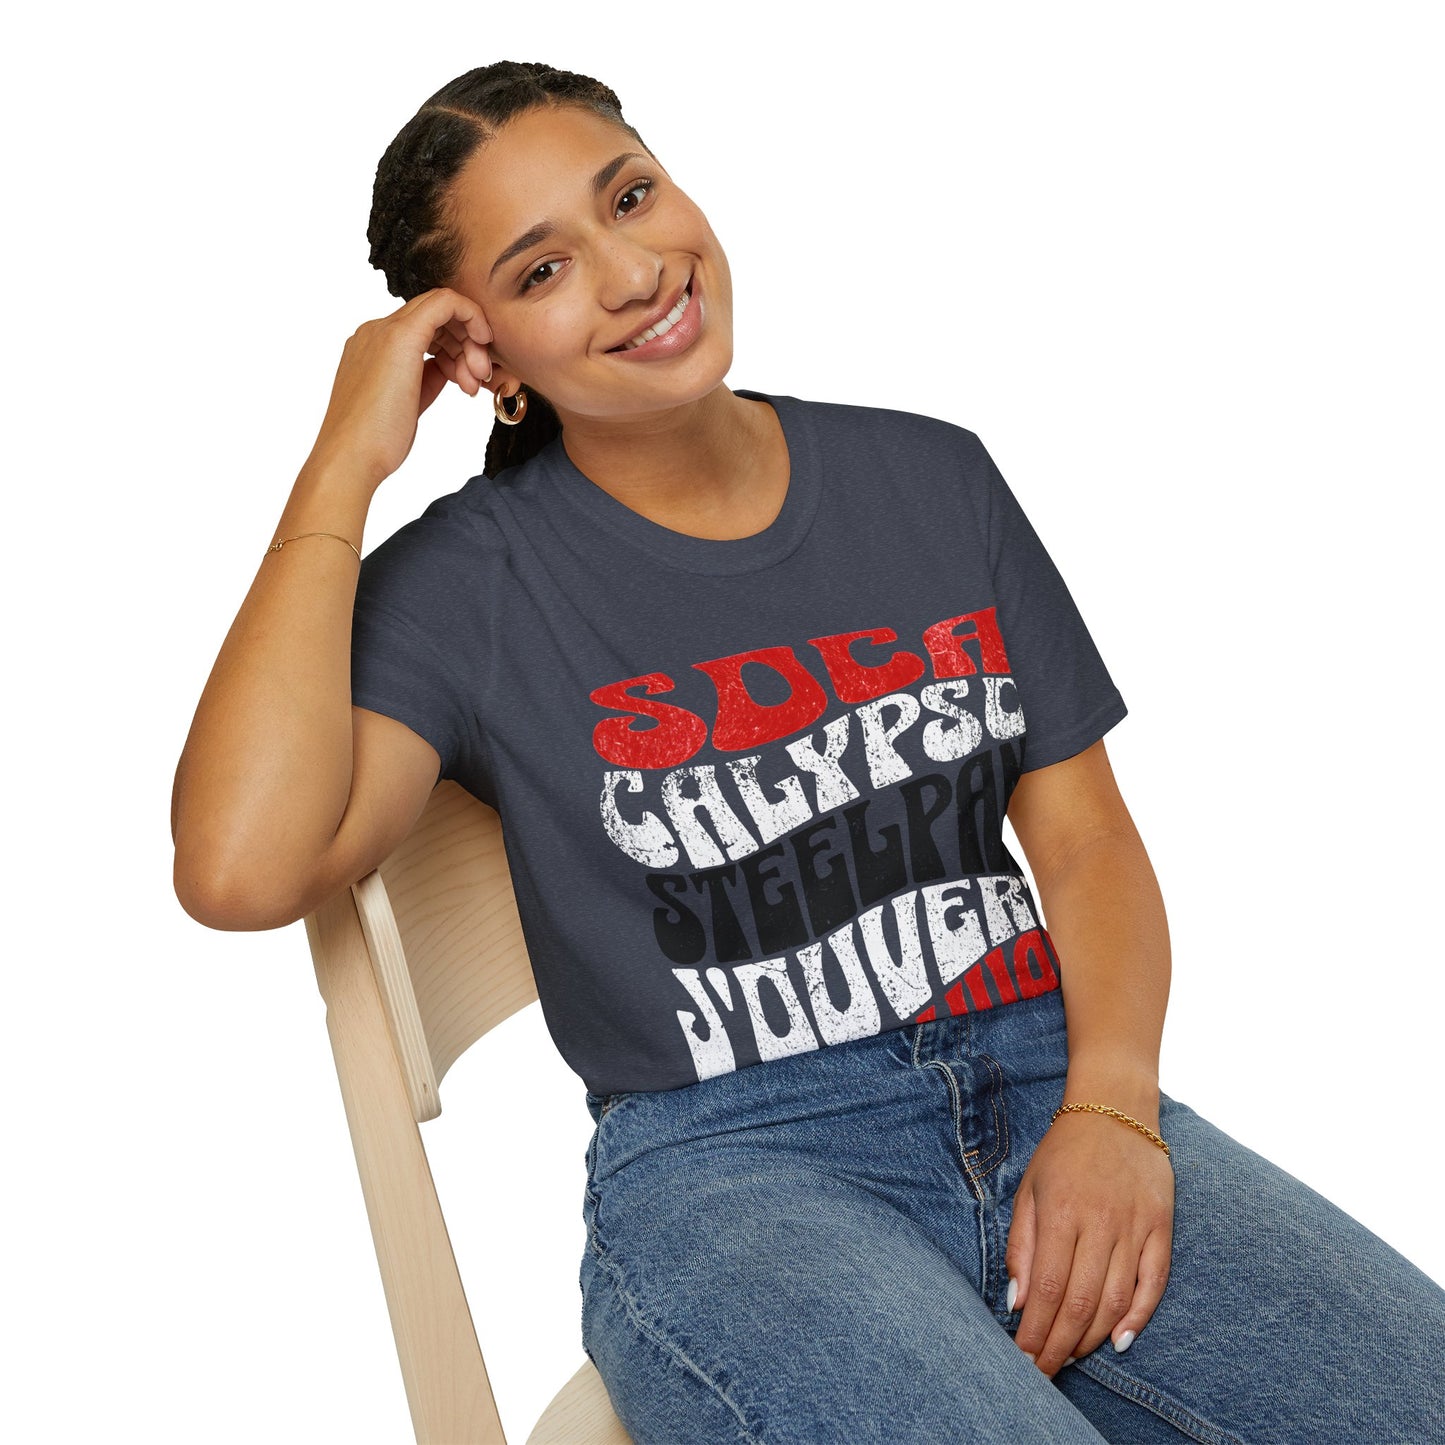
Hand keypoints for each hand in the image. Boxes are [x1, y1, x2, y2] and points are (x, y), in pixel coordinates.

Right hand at [305, 287, 492, 491]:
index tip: (469, 377)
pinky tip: (482, 343)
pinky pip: (446, 303)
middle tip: (479, 379)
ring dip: (470, 342)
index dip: (454, 347)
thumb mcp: (409, 402)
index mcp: (373, 346)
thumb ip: (426, 378)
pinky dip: (472, 317)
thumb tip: (449, 368)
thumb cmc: (376, 442)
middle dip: (466, 343)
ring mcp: (385, 330)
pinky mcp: (401, 336)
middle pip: (434, 316)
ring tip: (474, 383)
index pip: (424, 328)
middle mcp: (376, 331)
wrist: (351, 456)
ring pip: (442, 308)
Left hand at [1005, 1110, 1173, 1375]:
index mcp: (1061, 1212)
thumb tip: (1017, 1302)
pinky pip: (1154, 1282)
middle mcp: (1100, 1222)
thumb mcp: (1029, 1189)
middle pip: (1081, 1302)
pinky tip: (1119, 1340)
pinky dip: (1139, 1316)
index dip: (1036, 1331)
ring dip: (1092, 1337)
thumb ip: (1021, 1245)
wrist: (1115, 1108)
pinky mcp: (1162, 1226)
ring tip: (1072, 1357)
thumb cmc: (1064, 1152)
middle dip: (1060, 1345)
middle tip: (1045, 1371)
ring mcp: (1135, 1225)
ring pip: (1116, 1300)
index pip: (1047, 1288)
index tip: (1023, 1359)